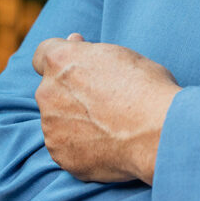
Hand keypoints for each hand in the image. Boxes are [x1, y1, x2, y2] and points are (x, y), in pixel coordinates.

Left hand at [32, 33, 180, 183]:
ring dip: (74, 119)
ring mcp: (51, 127)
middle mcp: (49, 92)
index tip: (76, 65)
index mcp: (62, 61)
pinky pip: (66, 146)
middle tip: (103, 98)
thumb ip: (90, 54)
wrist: (156, 132)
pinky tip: (107, 142)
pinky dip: (81, 144)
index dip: (60, 59)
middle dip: (70, 91)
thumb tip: (75, 44)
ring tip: (109, 124)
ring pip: (57, 119)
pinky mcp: (60, 156)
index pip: (43, 53)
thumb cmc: (147, 86)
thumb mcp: (121, 55)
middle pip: (51, 89)